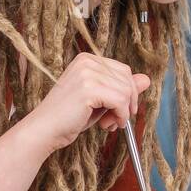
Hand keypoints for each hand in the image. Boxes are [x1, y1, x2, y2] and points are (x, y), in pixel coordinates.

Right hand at [17, 52, 150, 154]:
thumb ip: (122, 88)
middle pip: (127, 79)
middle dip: (127, 102)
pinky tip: (109, 124)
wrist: (44, 131)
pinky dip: (120, 116)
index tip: (121, 110)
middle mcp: (87, 61)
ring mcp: (87, 73)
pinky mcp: (88, 88)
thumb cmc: (69, 117)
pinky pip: (121, 101)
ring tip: (108, 124)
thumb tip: (146, 79)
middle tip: (115, 120)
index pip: (123, 71)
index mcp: (87, 59)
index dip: (128, 92)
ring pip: (126, 91)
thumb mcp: (100, 100)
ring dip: (123, 112)